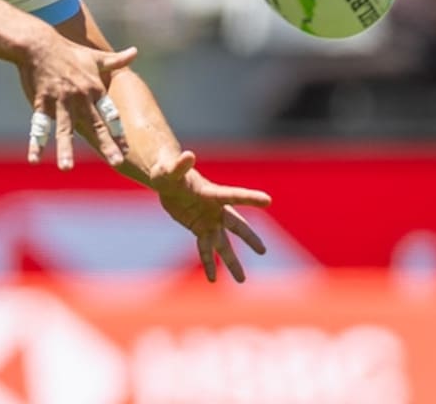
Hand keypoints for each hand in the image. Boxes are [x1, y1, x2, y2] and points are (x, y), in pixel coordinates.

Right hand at [22, 42, 136, 170]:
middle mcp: (79, 97)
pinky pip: (39, 126)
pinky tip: (34, 160)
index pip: (110, 114)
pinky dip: (35, 143)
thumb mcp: (95, 57)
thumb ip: (116, 60)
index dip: (118, 132)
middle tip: (117, 163)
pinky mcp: (41, 103)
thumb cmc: (69, 51)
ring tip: (66, 168)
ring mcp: (59, 101)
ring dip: (65, 149)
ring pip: (64, 129)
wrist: (39, 45)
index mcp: (94, 89)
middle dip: (106, 144)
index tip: (127, 150)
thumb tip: (136, 51)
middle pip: (95, 124)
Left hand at [150, 150, 271, 282]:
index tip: (268, 200)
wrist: (167, 181)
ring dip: (232, 262)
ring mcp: (209, 221)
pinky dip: (208, 263)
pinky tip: (212, 279)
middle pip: (235, 225)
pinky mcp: (199, 229)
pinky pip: (205, 249)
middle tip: (262, 251)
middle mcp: (215, 209)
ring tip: (241, 280)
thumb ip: (178, 165)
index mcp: (211, 192)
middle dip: (248, 238)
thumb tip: (188, 155)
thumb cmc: (168, 172)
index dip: (249, 197)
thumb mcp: (169, 170)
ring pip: (224, 244)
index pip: (233, 195)